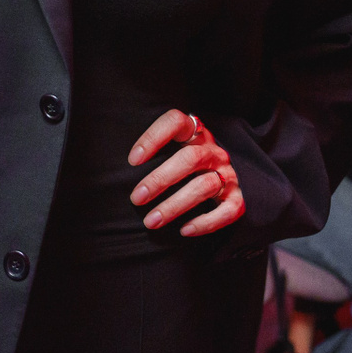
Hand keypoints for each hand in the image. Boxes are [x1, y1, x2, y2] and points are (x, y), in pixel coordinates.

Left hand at [127, 109, 243, 236]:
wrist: (220, 180)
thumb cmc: (181, 166)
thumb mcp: (170, 150)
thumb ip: (151, 154)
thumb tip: (114, 172)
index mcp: (195, 132)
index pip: (176, 122)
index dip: (154, 137)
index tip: (132, 160)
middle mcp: (213, 151)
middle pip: (190, 158)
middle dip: (160, 179)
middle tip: (136, 198)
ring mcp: (227, 174)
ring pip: (205, 185)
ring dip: (175, 205)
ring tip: (151, 221)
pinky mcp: (236, 198)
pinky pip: (227, 210)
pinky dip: (206, 222)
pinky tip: (184, 230)